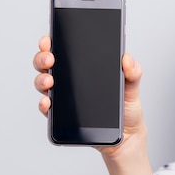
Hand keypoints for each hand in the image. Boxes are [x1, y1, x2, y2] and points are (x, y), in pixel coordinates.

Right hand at [32, 35, 146, 155]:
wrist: (126, 135)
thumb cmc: (127, 108)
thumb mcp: (131, 87)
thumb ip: (132, 72)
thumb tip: (127, 58)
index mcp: (85, 69)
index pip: (63, 51)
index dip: (52, 43)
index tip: (49, 39)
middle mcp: (70, 81)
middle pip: (47, 64)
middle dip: (42, 58)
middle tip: (50, 59)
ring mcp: (64, 98)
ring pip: (43, 84)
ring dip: (41, 79)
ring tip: (50, 80)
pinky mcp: (63, 117)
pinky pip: (48, 109)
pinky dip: (44, 104)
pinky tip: (48, 101)